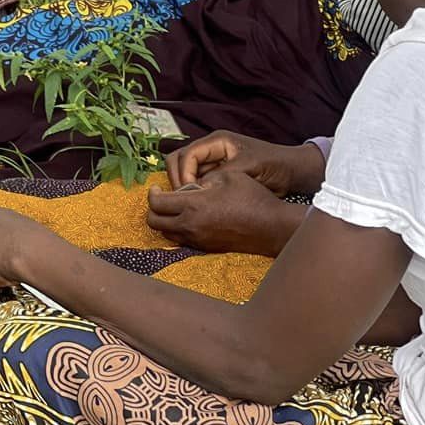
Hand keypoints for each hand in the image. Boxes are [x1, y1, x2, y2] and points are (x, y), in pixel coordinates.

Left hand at [145, 169, 303, 257]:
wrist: (272, 227)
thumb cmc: (252, 197)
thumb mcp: (226, 176)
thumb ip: (201, 179)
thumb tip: (188, 185)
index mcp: (193, 205)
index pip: (156, 203)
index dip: (152, 193)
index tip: (156, 186)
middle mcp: (191, 225)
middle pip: (154, 222)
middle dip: (153, 208)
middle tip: (160, 197)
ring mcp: (199, 240)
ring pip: (166, 234)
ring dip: (164, 221)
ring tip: (174, 208)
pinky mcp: (208, 248)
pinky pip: (182, 241)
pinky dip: (178, 230)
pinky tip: (190, 218)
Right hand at [164, 130, 323, 194]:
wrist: (293, 172)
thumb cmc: (275, 164)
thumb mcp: (250, 168)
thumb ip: (224, 174)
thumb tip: (200, 188)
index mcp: (218, 141)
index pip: (188, 153)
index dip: (184, 173)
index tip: (190, 192)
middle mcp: (211, 149)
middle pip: (179, 159)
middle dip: (178, 178)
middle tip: (185, 198)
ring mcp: (213, 162)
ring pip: (184, 171)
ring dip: (184, 186)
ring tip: (193, 202)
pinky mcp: (217, 175)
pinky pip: (196, 181)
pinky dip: (194, 192)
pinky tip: (201, 203)